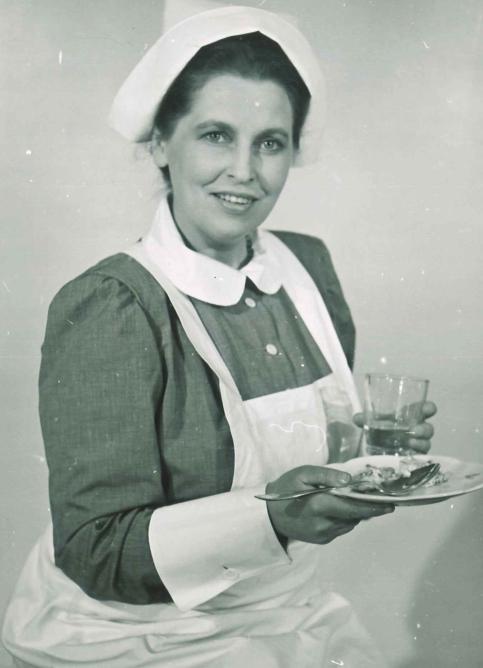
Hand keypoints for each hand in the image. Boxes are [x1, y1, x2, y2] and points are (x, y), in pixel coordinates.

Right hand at [265, 465, 393, 544]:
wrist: (269, 516)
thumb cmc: (286, 489)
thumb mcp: (302, 474)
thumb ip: (326, 475)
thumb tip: (349, 480)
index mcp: (318, 506)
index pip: (352, 508)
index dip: (373, 507)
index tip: (391, 505)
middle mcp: (323, 524)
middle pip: (355, 517)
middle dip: (370, 510)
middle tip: (386, 502)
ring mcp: (323, 535)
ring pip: (350, 523)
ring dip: (356, 513)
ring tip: (357, 500)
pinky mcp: (323, 541)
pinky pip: (341, 528)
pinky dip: (345, 518)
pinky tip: (339, 508)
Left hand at [353, 401, 436, 453]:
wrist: (375, 449)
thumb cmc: (381, 430)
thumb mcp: (372, 423)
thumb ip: (364, 419)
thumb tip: (357, 418)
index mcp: (409, 417)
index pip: (423, 410)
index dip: (428, 408)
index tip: (429, 408)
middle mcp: (416, 430)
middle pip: (428, 428)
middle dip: (424, 429)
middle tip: (414, 430)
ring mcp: (416, 445)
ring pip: (425, 443)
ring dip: (420, 442)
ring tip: (410, 442)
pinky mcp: (413, 457)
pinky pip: (419, 457)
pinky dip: (414, 454)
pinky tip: (409, 453)